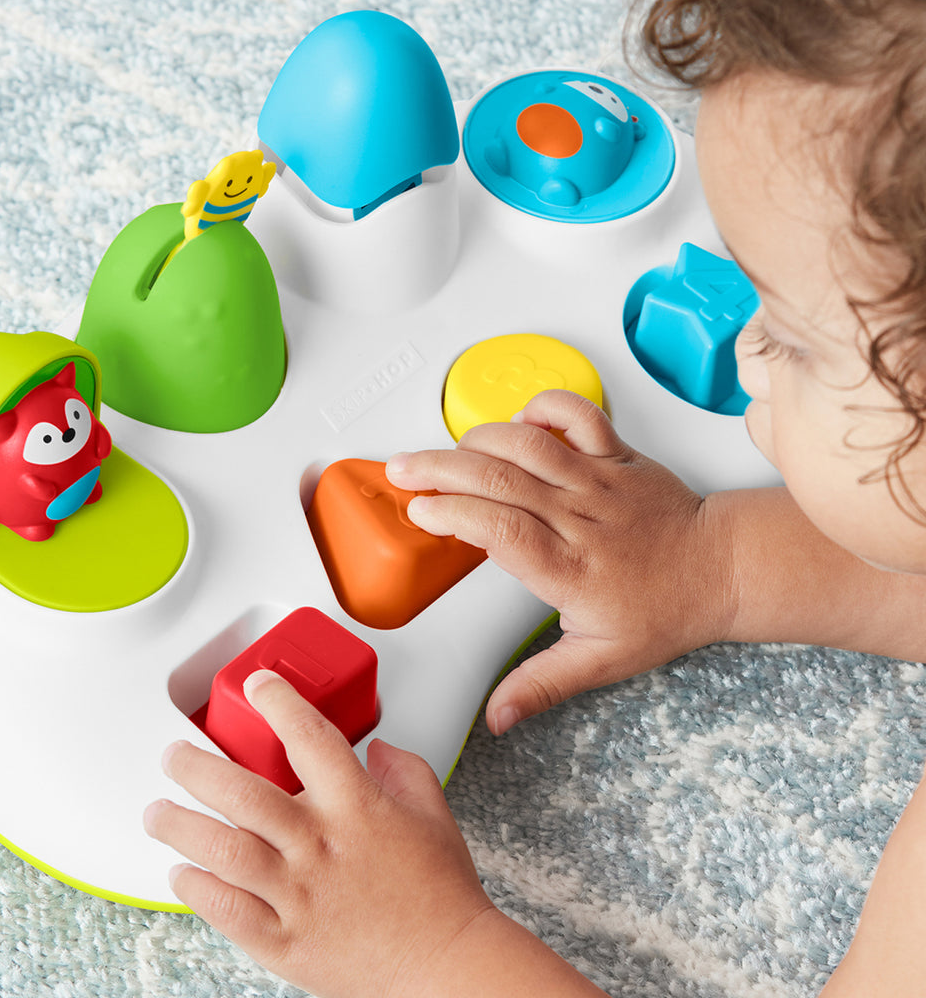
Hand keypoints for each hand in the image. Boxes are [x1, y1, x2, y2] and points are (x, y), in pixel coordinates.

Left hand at [144, 671, 500, 997]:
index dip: (279, 702)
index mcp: (357, 807)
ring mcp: (298, 895)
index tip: (259, 685)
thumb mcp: (433, 815)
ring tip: (157, 812)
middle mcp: (320, 846)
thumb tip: (377, 749)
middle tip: (174, 756)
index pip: (309, 737)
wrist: (448, 968)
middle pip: (243, 795)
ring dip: (181, 826)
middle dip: (198, 768)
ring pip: (223, 851)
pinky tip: (181, 873)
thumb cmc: (442, 895)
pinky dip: (198, 889)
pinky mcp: (286, 942)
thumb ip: (404, 771)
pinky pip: (228, 911)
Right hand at [386, 389, 734, 734]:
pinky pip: (577, 413)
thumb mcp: (599, 661)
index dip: (452, 513)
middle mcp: (581, 516)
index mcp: (570, 568)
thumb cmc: (664, 610)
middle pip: (500, 478)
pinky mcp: (615, 453)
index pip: (499, 529)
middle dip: (440, 467)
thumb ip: (541, 685)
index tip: (420, 512)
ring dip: (476, 437)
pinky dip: (542, 407)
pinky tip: (517, 423)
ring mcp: (598, 479)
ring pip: (528, 442)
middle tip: (403, 468)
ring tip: (445, 450)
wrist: (720, 569)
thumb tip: (497, 717)